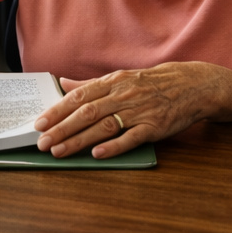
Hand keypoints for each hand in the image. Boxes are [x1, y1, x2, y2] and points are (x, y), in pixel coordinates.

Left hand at [35, 61, 227, 159]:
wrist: (192, 85)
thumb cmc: (153, 83)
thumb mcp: (122, 78)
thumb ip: (91, 84)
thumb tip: (64, 83)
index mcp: (113, 82)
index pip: (79, 97)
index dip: (58, 110)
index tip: (39, 123)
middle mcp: (123, 95)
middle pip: (87, 113)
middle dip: (62, 128)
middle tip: (42, 143)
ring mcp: (139, 112)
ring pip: (104, 127)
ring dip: (79, 140)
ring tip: (59, 151)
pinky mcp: (154, 127)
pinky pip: (131, 138)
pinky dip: (113, 146)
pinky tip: (97, 154)